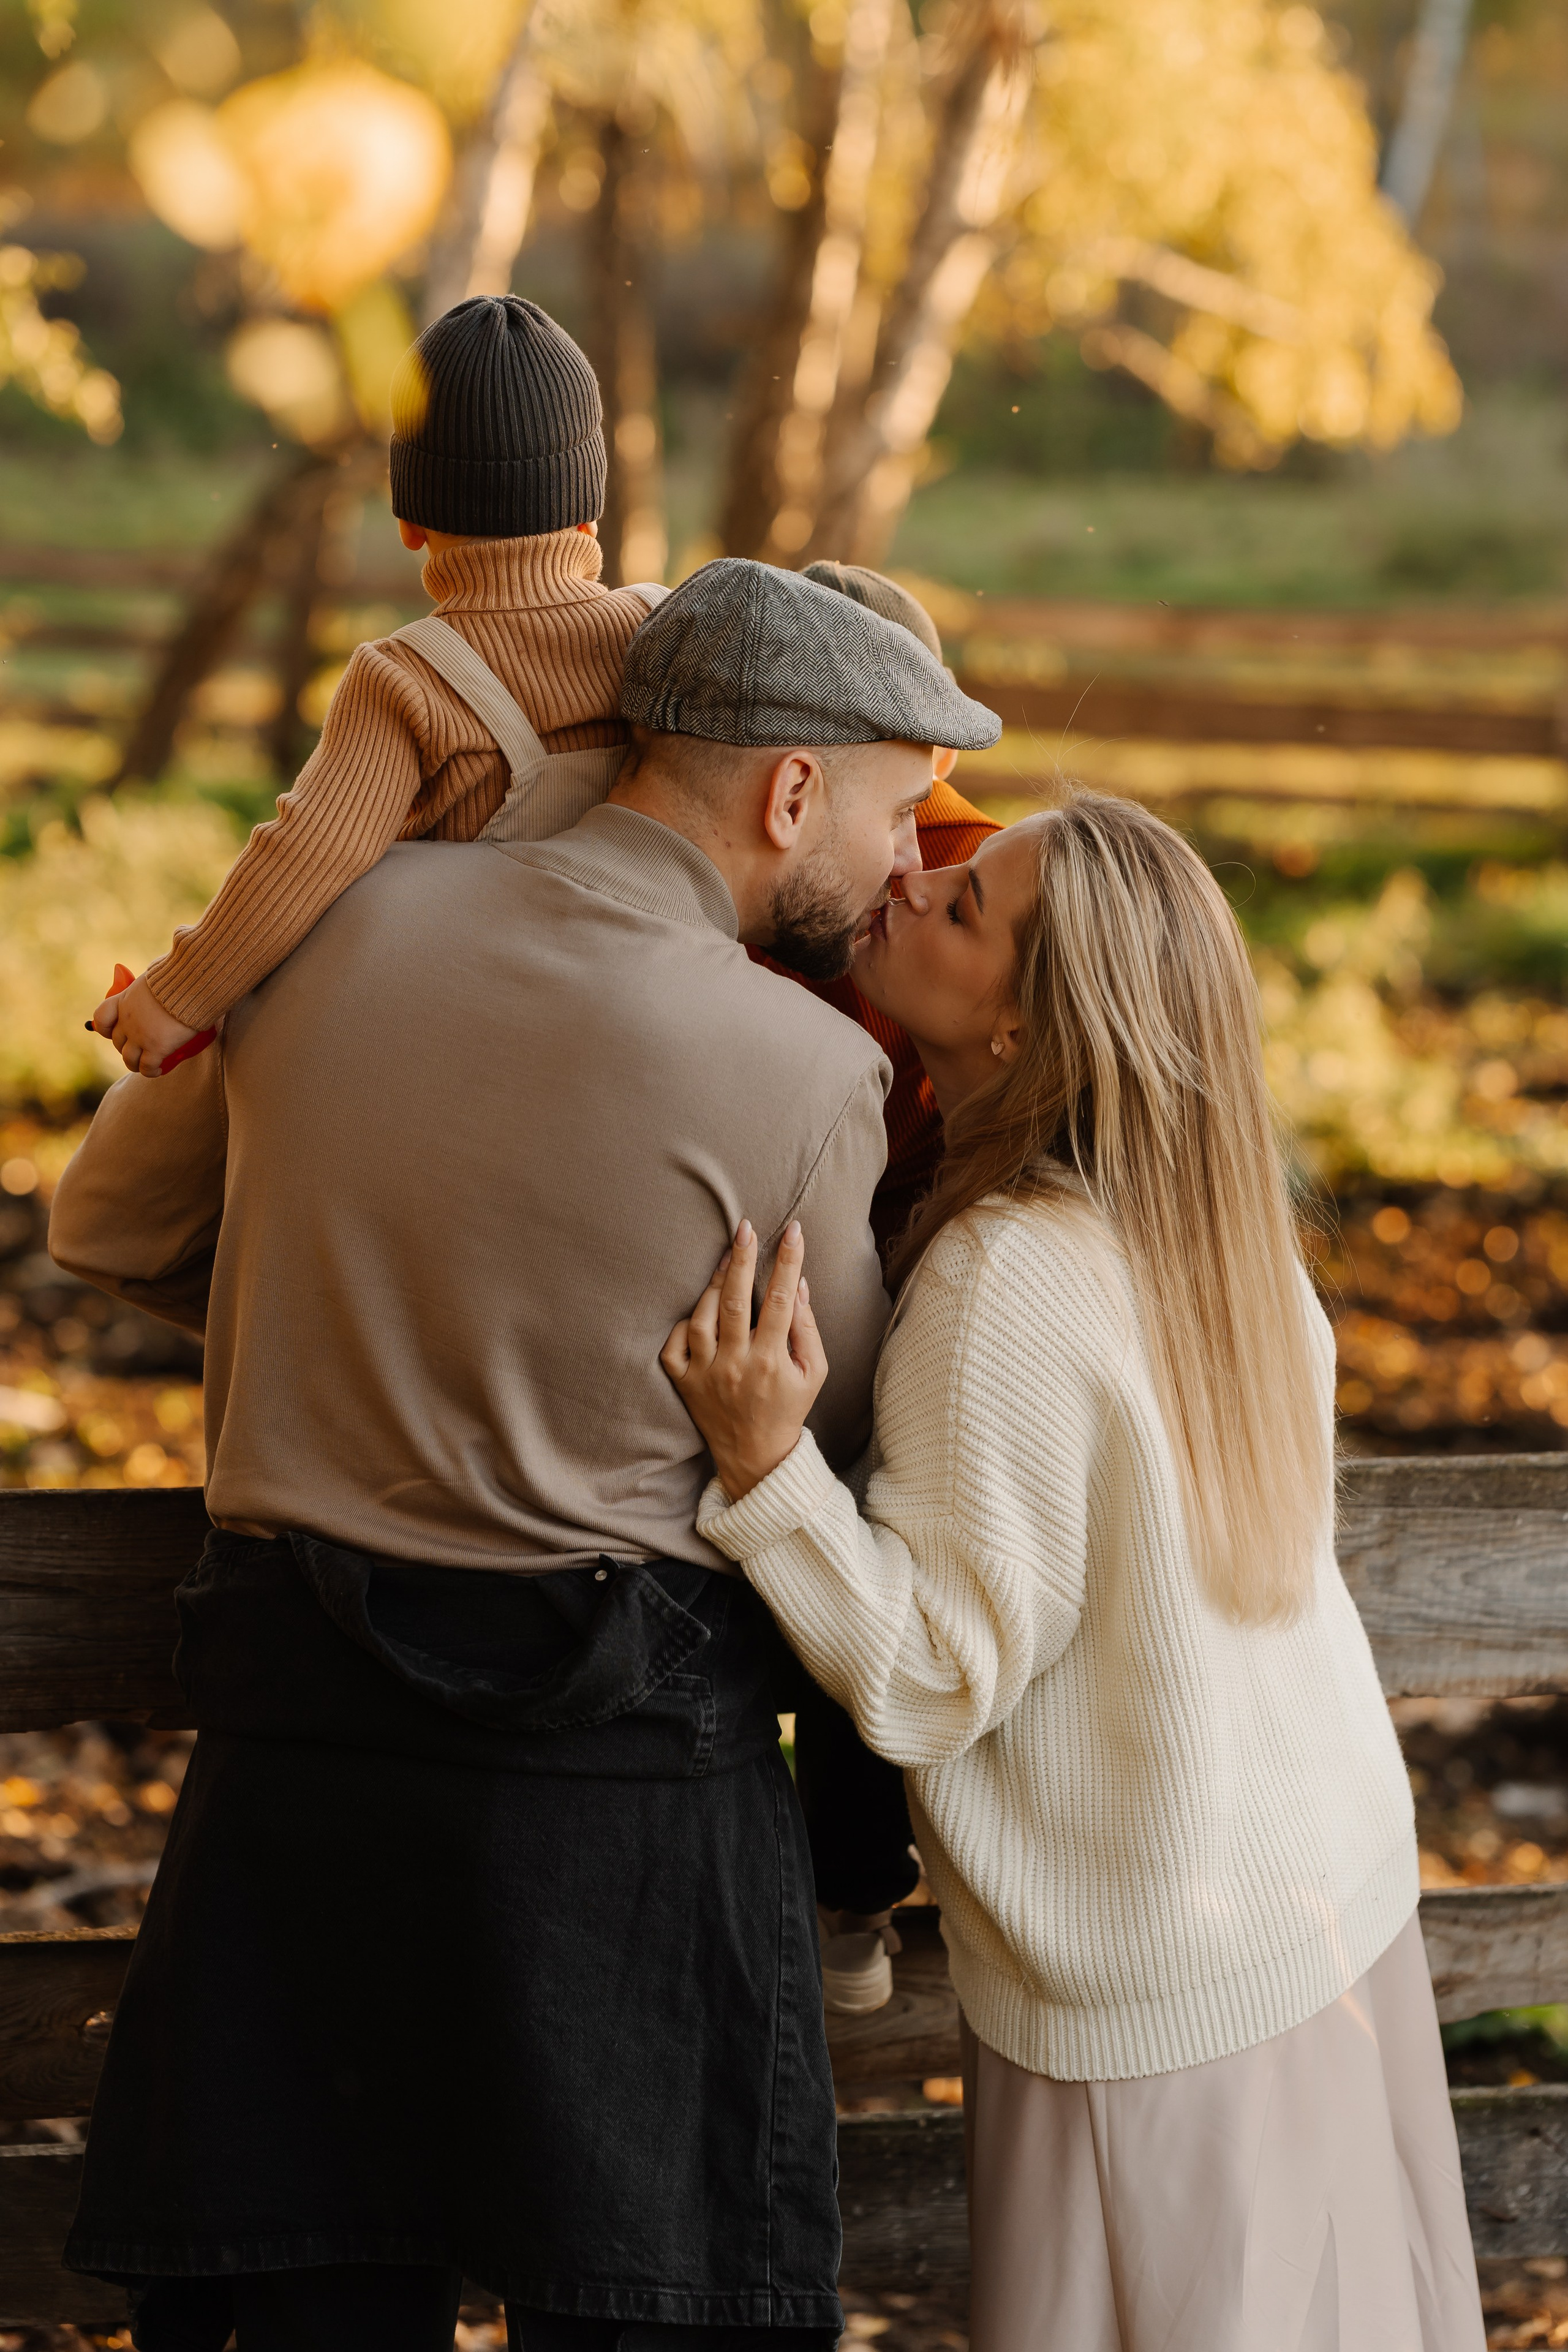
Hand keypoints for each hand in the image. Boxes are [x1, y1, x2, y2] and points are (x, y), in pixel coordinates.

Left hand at [88, 969, 204, 1077]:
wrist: (191, 985)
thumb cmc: (178, 975)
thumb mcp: (155, 973)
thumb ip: (150, 981)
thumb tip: (159, 973)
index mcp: (123, 1001)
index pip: (101, 1018)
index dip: (104, 1028)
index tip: (113, 1031)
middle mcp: (127, 1021)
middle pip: (117, 1042)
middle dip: (126, 1047)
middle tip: (139, 1048)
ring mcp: (140, 1036)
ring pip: (128, 1059)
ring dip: (135, 1064)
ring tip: (145, 1065)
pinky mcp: (156, 1048)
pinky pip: (147, 1068)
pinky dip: (151, 1071)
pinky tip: (158, 1070)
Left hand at [661, 1218, 828, 1500]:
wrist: (755, 1456)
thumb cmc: (788, 1407)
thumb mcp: (813, 1373)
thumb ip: (807, 1328)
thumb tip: (798, 1283)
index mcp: (772, 1362)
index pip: (780, 1301)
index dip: (787, 1261)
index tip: (793, 1231)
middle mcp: (736, 1366)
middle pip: (734, 1302)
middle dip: (741, 1259)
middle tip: (744, 1228)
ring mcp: (706, 1375)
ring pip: (701, 1319)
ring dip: (712, 1286)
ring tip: (725, 1262)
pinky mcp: (684, 1384)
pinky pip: (674, 1346)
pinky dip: (682, 1325)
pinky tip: (698, 1312)